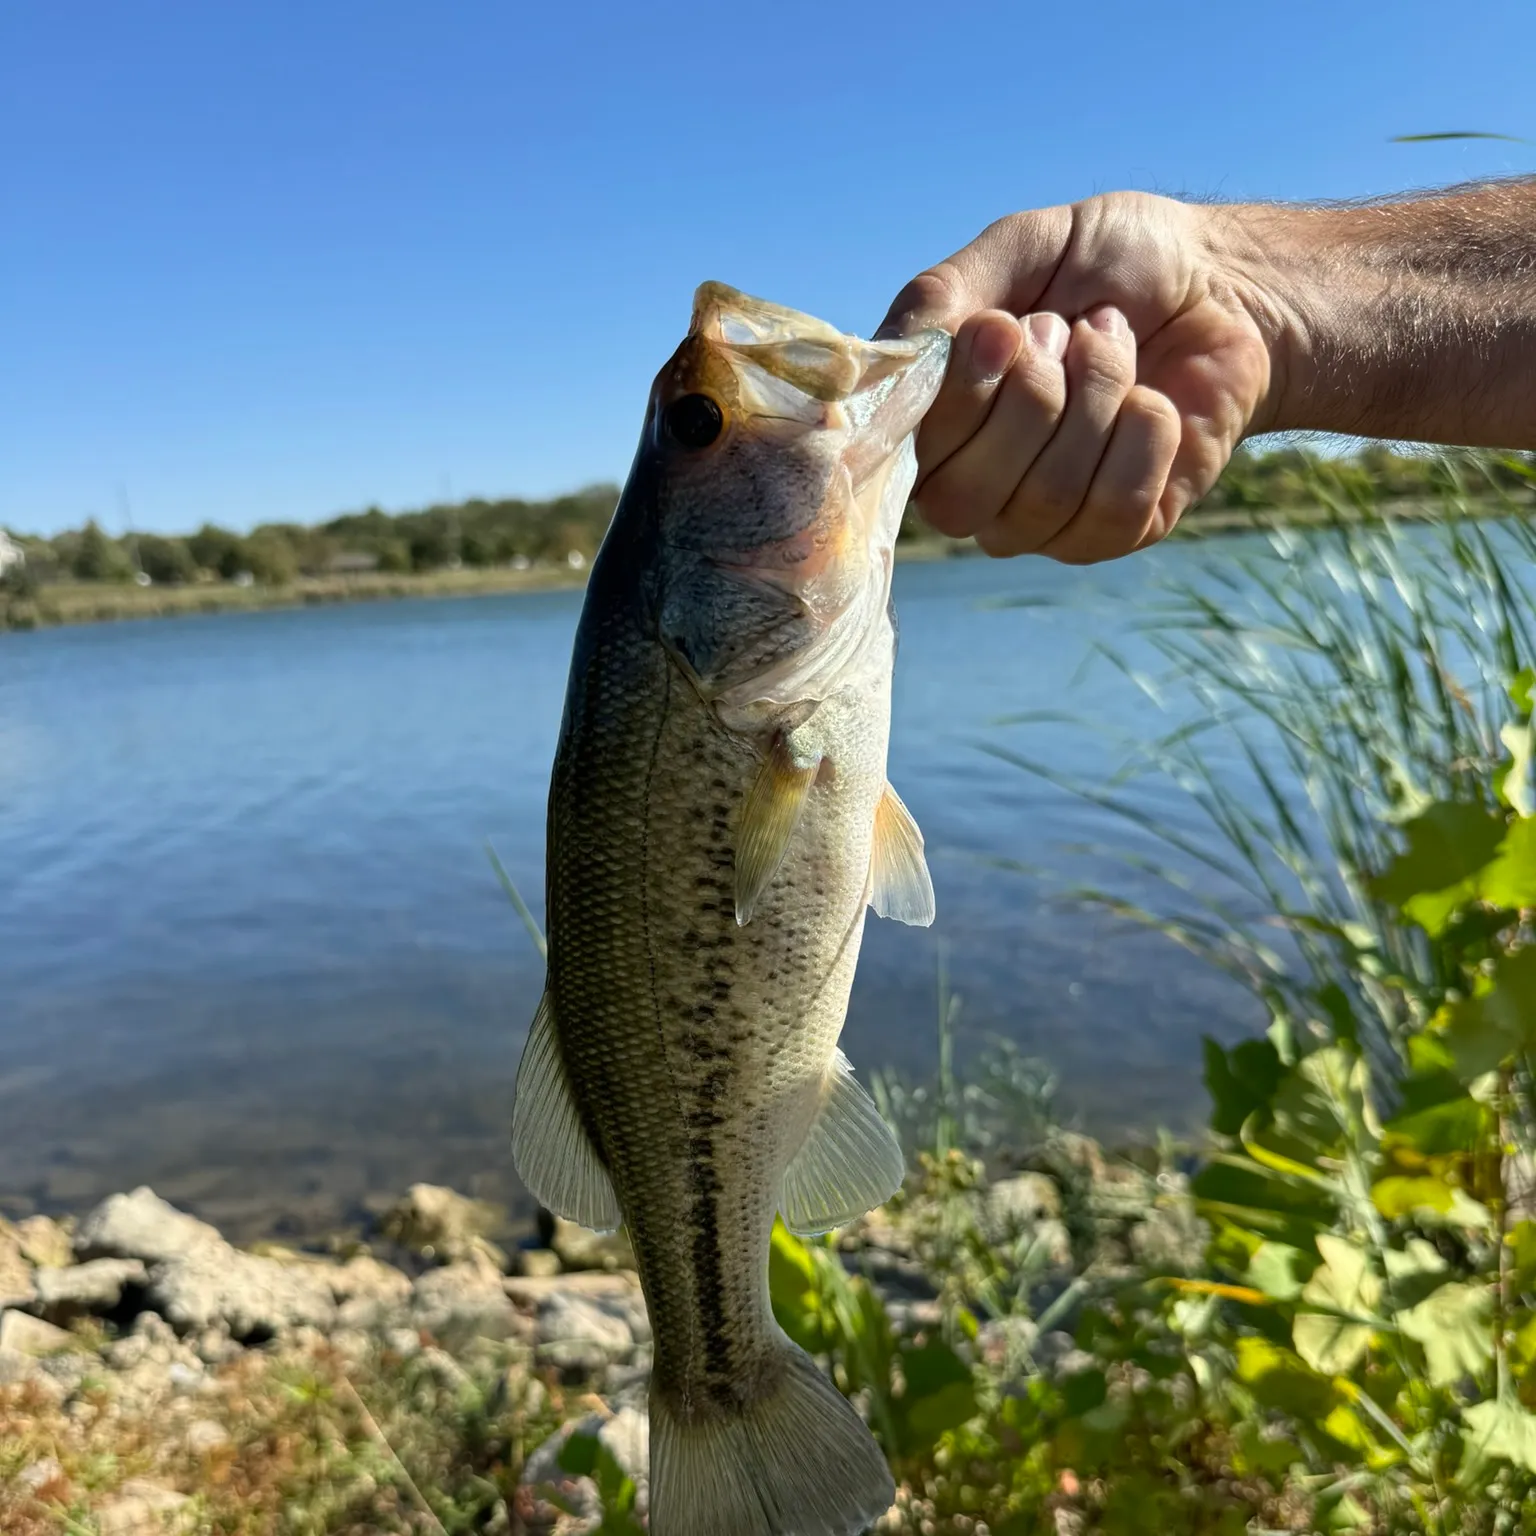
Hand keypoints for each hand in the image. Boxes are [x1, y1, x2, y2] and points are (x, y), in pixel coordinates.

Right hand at [878, 192, 1281, 562]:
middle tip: (1065, 333)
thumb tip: (893, 354)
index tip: (1002, 328)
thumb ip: (942, 296)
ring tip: (1117, 348)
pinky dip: (1144, 433)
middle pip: (963, 499)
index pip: (907, 457)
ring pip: (1045, 498)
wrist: (1225, 284)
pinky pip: (1114, 507)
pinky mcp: (1116, 532)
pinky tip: (1153, 399)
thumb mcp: (1019, 248)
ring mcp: (1043, 520)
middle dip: (1031, 398)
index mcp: (934, 426)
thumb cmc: (1112, 265)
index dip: (957, 397)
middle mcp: (974, 488)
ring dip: (1095, 398)